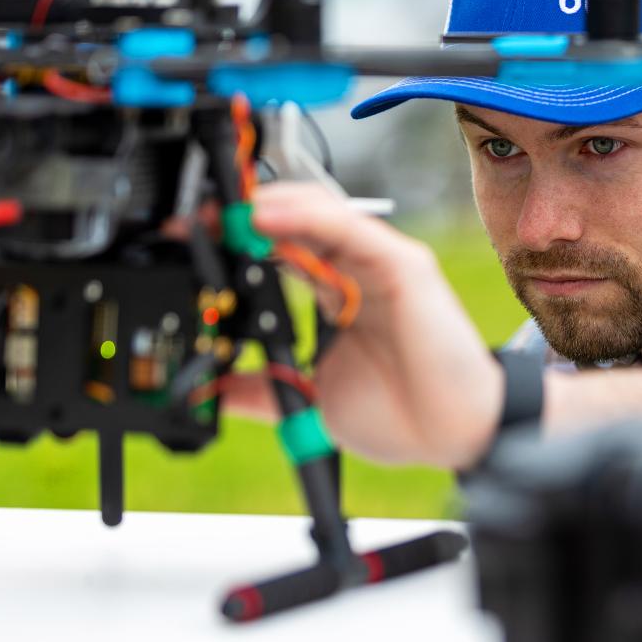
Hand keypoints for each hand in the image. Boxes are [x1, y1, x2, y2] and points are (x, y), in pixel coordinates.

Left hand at [222, 182, 502, 469]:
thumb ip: (264, 388)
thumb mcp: (311, 401)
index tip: (187, 241)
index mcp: (335, 296)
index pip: (279, 250)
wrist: (454, 435)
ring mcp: (381, 263)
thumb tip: (213, 391)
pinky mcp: (403, 264)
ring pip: (320, 212)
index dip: (235, 240)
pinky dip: (308, 216)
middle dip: (241, 215)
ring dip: (268, 206)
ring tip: (225, 211)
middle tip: (194, 219)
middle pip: (294, 221)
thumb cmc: (403, 415)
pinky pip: (351, 228)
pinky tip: (269, 216)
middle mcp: (357, 271)